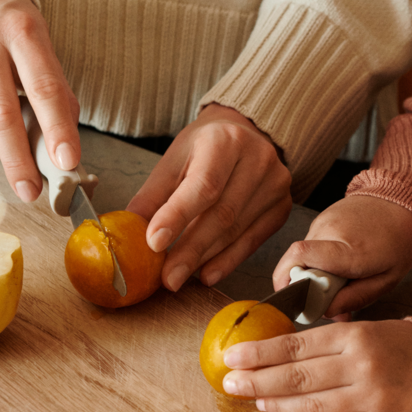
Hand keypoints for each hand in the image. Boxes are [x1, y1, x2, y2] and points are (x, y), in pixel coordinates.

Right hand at [0, 0, 80, 202]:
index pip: (44, 87)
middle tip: (32, 190)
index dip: (57, 127)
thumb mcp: (41, 44)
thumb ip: (52, 87)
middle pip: (1, 111)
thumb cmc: (15, 25)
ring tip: (18, 168)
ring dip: (0, 150)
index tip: (67, 161)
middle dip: (18, 157)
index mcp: (25, 32)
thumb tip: (64, 140)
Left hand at [127, 104, 292, 290]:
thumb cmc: (205, 147)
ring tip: (179, 276)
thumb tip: (130, 233)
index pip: (204, 184)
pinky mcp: (282, 206)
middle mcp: (258, 159)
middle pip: (223, 213)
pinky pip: (254, 241)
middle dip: (191, 249)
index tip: (154, 243)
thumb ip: (153, 195)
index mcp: (226, 140)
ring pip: (237, 230)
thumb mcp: (174, 160)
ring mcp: (276, 184)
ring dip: (205, 258)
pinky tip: (207, 273)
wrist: (244, 134)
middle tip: (167, 277)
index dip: (178, 216)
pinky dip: (228, 260)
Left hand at [221, 319, 411, 411]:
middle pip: (296, 377)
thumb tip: (272, 359)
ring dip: (277, 405)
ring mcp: (370, 398)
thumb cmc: (393, 345)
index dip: (259, 354)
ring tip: (257, 401)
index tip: (232, 358)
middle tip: (230, 384)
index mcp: (353, 336)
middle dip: (257, 381)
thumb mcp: (359, 331)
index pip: (295, 346)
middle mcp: (359, 366)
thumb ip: (321, 345)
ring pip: (310, 407)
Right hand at [274, 195, 411, 318]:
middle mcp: (330, 230)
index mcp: (349, 250)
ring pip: (302, 256)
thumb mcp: (386, 280)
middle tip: (328, 293)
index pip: (300, 257)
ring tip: (340, 273)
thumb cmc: (398, 244)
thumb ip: (355, 298)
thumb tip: (326, 312)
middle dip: (305, 285)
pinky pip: (310, 245)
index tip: (298, 301)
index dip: (288, 280)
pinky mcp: (320, 218)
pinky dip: (318, 258)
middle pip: (298, 263)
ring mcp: (322, 221)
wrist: (402, 204)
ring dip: (313, 271)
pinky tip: (340, 259)